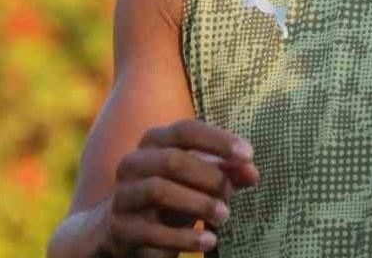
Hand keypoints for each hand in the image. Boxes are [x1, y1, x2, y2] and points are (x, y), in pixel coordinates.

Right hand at [102, 119, 259, 256]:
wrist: (120, 230)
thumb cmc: (170, 195)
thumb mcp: (198, 181)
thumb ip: (226, 172)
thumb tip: (252, 172)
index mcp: (154, 142)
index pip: (186, 130)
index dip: (218, 140)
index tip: (248, 154)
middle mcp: (133, 163)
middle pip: (173, 160)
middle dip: (209, 177)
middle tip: (230, 194)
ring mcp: (123, 195)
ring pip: (160, 190)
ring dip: (198, 203)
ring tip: (223, 216)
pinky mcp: (119, 227)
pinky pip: (152, 231)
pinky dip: (185, 237)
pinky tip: (209, 241)